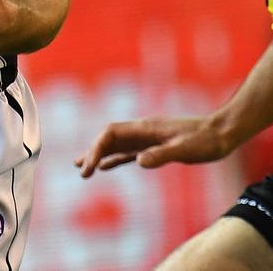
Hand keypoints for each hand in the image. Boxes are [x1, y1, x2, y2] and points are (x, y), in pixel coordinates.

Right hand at [74, 115, 230, 177]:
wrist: (219, 134)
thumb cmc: (204, 141)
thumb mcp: (184, 149)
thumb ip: (161, 154)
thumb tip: (139, 161)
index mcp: (145, 128)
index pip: (111, 133)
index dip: (96, 147)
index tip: (89, 167)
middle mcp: (141, 131)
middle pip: (109, 138)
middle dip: (93, 152)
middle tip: (81, 172)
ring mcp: (146, 138)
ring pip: (115, 145)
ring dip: (98, 155)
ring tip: (82, 168)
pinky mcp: (153, 147)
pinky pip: (127, 152)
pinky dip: (113, 159)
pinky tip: (105, 166)